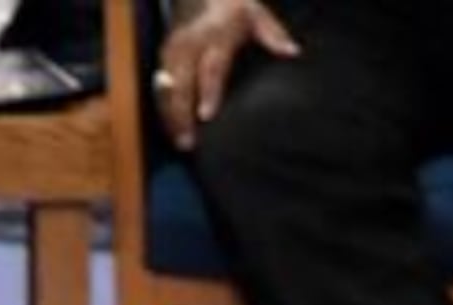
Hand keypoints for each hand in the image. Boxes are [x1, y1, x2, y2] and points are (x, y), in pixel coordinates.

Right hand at [156, 0, 297, 148]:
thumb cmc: (234, 8)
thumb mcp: (256, 15)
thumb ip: (273, 35)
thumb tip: (292, 52)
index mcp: (216, 34)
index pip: (211, 67)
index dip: (208, 92)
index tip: (207, 116)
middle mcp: (190, 44)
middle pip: (181, 84)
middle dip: (181, 114)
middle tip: (187, 143)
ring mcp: (173, 51)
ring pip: (166, 90)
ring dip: (170, 117)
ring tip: (179, 143)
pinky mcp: (163, 58)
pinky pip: (160, 88)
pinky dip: (164, 110)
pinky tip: (171, 129)